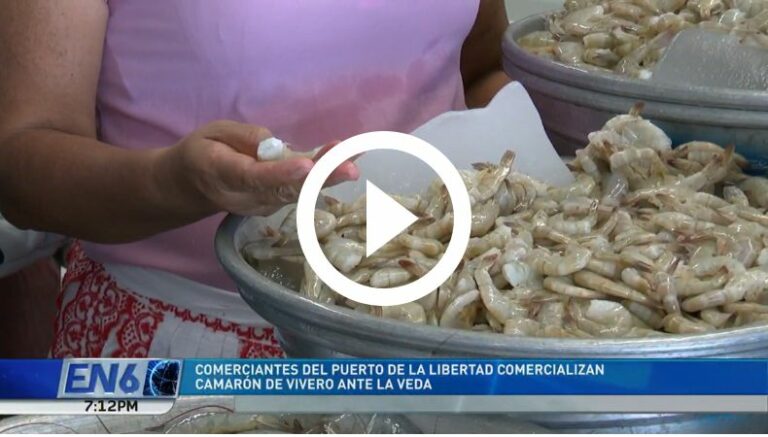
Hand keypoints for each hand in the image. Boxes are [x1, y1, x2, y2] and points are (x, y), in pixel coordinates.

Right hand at [156, 120, 357, 216]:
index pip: (255, 177)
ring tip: (356, 159)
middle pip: (286, 190)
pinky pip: (302, 190)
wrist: (192, 185)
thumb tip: (274, 145)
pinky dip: (325, 176)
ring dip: (329, 177)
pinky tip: (348, 159)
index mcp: (225, 175)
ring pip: (299, 193)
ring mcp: (264, 205)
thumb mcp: (213, 133)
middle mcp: (248, 197)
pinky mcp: (277, 203)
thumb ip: (243, 138)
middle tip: (350, 168)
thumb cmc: (203, 152)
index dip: (281, 173)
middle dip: (320, 178)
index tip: (306, 166)